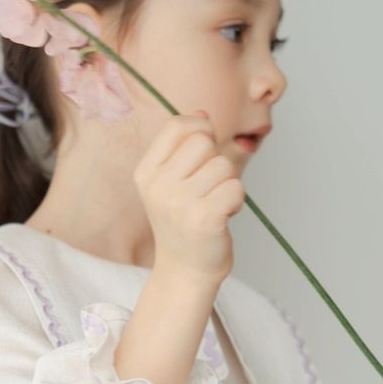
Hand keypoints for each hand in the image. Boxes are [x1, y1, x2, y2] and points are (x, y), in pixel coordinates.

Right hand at [132, 111, 242, 282]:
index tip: (204, 151)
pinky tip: (223, 215)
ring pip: (223, 165)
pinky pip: (236, 188)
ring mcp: (179, 203)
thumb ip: (183, 146)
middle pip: (204, 141)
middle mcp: (158, 186)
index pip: (177, 126)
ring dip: (227, 184)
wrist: (185, 270)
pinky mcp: (204, 218)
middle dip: (215, 160)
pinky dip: (236, 201)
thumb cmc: (183, 221)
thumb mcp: (171, 181)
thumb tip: (201, 113)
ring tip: (213, 204)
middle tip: (207, 187)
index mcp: (146, 172)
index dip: (200, 128)